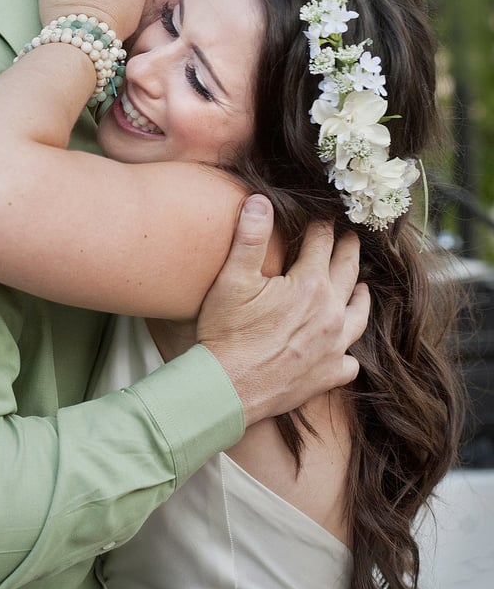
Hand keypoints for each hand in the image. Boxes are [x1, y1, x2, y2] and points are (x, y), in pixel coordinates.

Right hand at [196, 195, 367, 425]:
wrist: (228, 389)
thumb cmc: (227, 333)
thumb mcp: (232, 279)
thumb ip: (249, 236)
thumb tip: (260, 200)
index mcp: (310, 285)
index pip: (322, 243)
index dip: (321, 226)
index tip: (322, 217)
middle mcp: (331, 313)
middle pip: (348, 272)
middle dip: (348, 251)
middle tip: (351, 238)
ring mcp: (334, 346)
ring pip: (359, 315)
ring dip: (360, 297)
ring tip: (361, 287)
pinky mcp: (328, 375)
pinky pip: (350, 361)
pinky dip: (348, 352)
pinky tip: (343, 348)